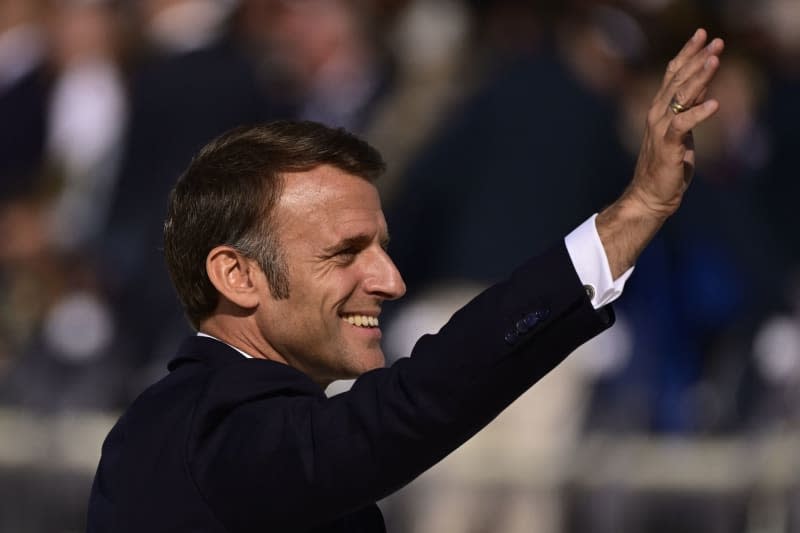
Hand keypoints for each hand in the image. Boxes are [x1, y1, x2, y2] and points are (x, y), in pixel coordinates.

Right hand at [627, 28, 723, 216]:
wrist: (650, 195)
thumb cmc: (666, 165)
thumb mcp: (681, 131)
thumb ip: (688, 109)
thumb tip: (704, 88)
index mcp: (659, 109)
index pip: (672, 74)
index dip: (687, 53)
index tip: (702, 35)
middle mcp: (657, 114)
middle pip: (678, 79)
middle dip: (697, 59)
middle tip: (716, 42)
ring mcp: (660, 128)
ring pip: (681, 96)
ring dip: (699, 78)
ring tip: (715, 61)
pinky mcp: (668, 145)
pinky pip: (683, 125)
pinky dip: (699, 114)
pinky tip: (715, 104)